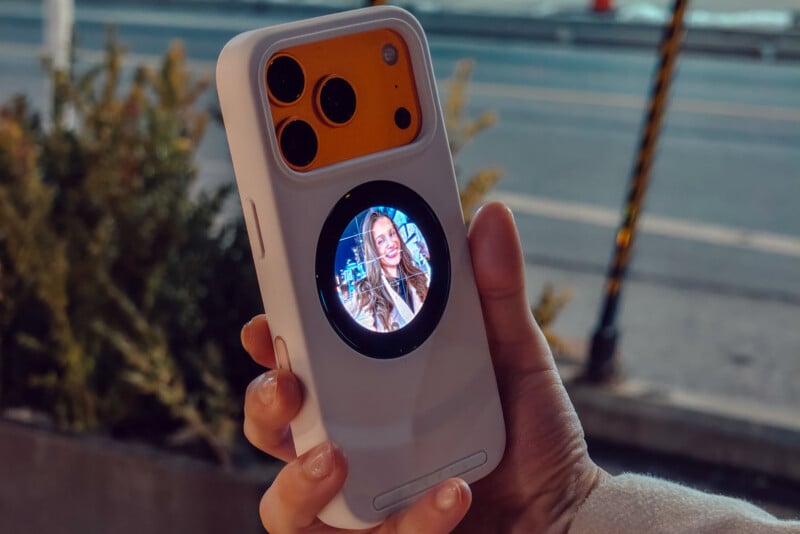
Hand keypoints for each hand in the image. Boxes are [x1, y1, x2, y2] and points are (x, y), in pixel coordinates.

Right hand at [240, 202, 607, 532]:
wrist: (564, 510)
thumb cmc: (528, 431)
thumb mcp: (514, 355)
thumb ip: (495, 292)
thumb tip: (491, 216)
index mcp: (367, 395)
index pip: (299, 368)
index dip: (270, 347)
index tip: (265, 323)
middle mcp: (351, 448)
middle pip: (271, 431)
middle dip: (263, 407)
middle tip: (288, 384)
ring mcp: (362, 505)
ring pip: (284, 506)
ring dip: (298, 482)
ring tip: (337, 458)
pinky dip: (405, 522)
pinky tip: (449, 493)